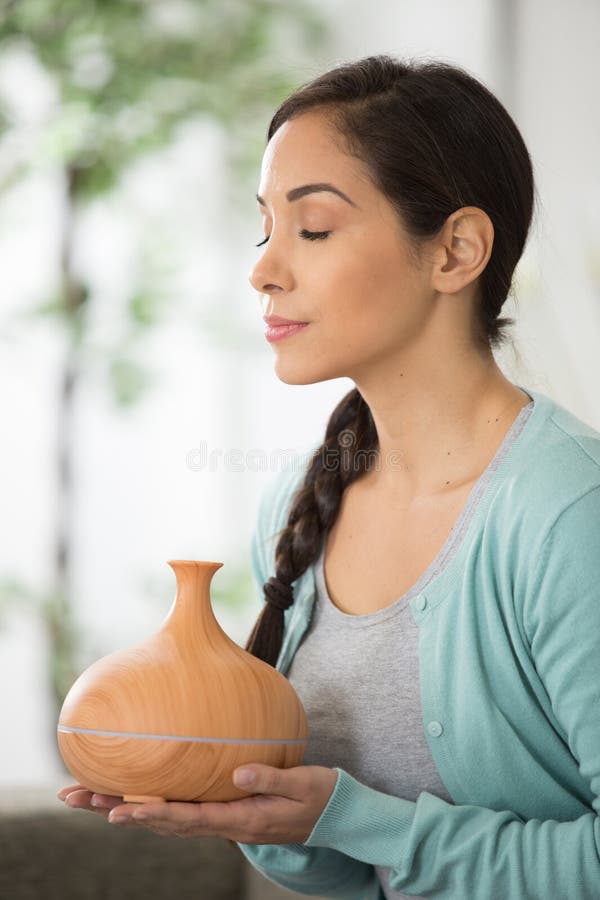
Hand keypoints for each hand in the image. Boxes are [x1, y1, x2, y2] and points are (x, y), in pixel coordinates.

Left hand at [57, 764, 337, 843]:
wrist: (335, 815)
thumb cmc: (320, 797)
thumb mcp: (303, 786)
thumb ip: (270, 780)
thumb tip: (236, 774)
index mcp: (239, 819)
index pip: (186, 818)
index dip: (151, 814)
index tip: (118, 810)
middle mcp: (222, 823)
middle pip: (160, 820)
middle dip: (115, 808)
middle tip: (74, 796)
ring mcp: (220, 818)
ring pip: (164, 816)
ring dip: (122, 805)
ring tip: (85, 794)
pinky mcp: (222, 809)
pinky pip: (178, 808)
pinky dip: (149, 802)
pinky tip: (131, 791)